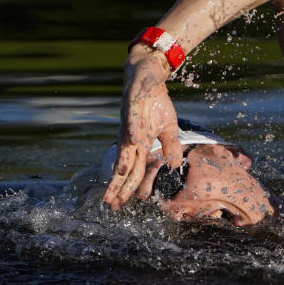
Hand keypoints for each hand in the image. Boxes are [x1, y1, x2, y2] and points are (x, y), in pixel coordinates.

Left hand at [102, 46, 183, 209]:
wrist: (149, 77)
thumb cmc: (156, 104)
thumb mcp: (169, 129)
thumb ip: (170, 149)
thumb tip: (173, 168)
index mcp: (140, 146)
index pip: (133, 173)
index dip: (125, 189)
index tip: (118, 207)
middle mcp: (131, 139)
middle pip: (125, 167)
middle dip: (118, 185)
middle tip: (110, 204)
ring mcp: (130, 123)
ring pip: (126, 146)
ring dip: (123, 161)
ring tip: (120, 176)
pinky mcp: (132, 106)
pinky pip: (133, 119)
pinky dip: (133, 130)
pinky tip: (133, 140)